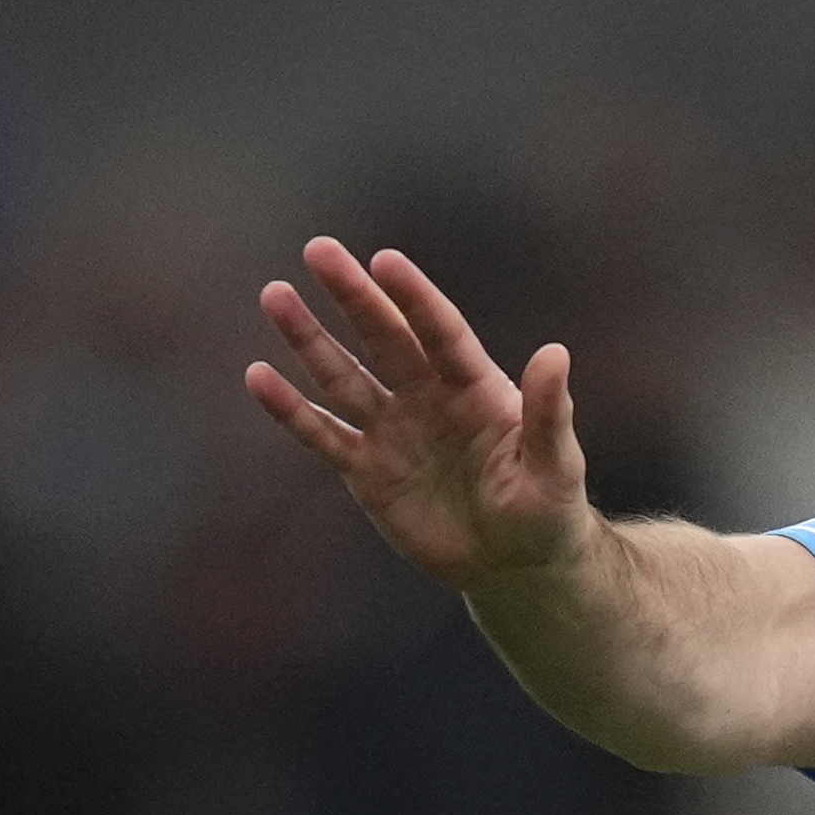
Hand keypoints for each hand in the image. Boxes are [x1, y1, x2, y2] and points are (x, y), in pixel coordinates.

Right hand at [246, 237, 590, 587]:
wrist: (513, 564)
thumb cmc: (546, 509)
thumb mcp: (555, 465)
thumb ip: (547, 413)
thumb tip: (555, 352)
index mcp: (476, 387)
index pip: (440, 331)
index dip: (414, 298)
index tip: (384, 260)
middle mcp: (428, 397)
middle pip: (383, 338)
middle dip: (352, 295)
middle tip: (318, 250)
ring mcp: (393, 431)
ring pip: (343, 376)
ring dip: (309, 339)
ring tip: (276, 296)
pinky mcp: (366, 470)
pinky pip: (323, 434)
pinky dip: (290, 410)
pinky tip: (258, 377)